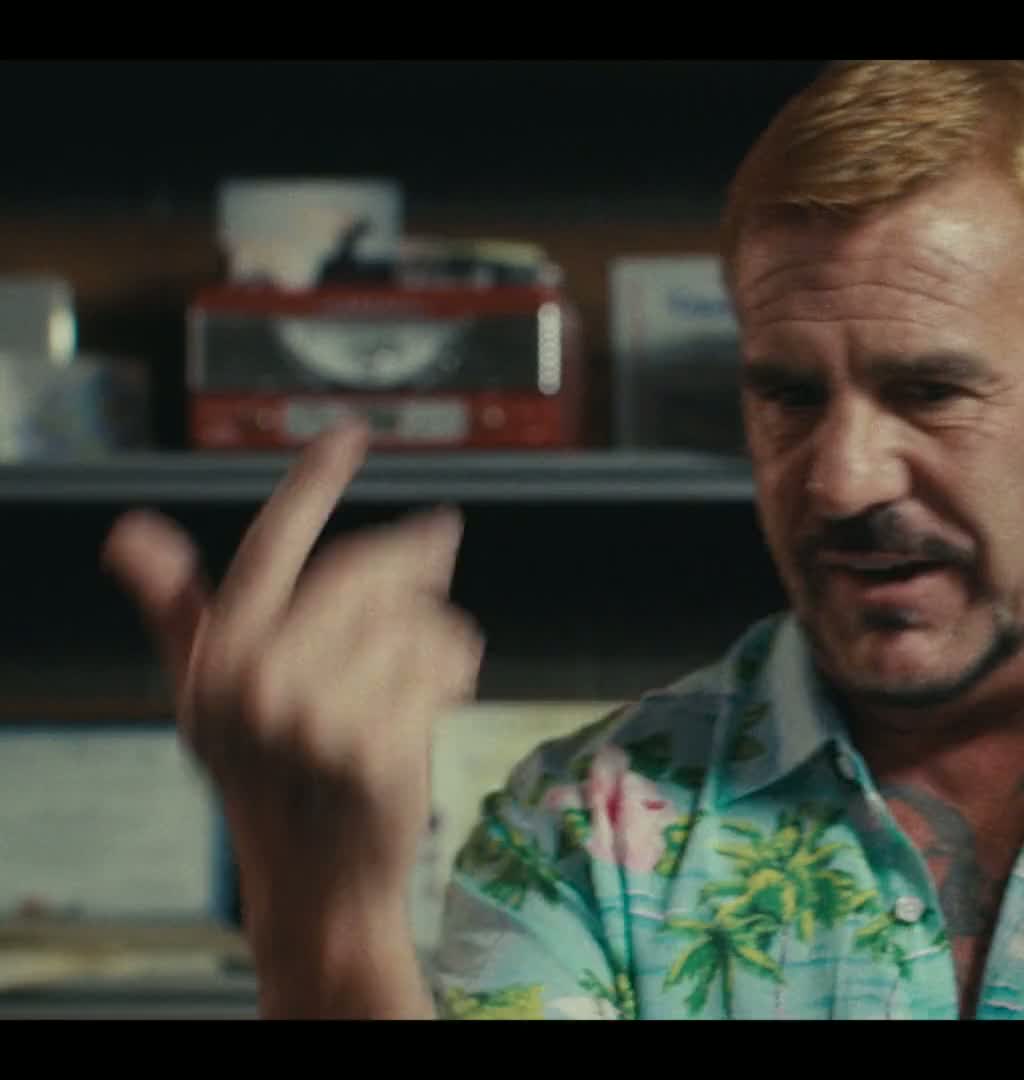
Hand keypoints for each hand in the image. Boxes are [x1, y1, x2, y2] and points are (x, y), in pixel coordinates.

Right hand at [101, 421, 482, 952]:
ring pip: (417, 619)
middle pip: (366, 572)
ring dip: (439, 634)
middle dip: (413, 566)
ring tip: (424, 672)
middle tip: (439, 563)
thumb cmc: (271, 776)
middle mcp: (258, 682)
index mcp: (219, 656)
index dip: (313, 484)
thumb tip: (129, 532)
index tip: (350, 433)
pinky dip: (457, 675)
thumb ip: (182, 609)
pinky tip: (441, 702)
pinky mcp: (376, 747)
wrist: (318, 876)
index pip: (273, 547)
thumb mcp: (214, 693)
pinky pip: (445, 667)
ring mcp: (316, 718)